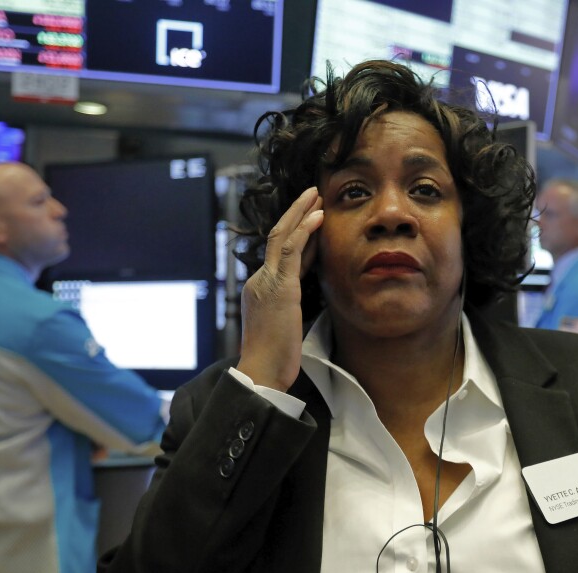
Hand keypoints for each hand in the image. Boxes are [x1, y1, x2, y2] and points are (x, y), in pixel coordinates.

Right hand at [236, 187, 323, 390]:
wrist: (262, 373)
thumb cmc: (275, 359)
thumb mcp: (286, 326)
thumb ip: (292, 307)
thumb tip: (304, 299)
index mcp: (261, 289)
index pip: (282, 254)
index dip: (300, 234)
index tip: (315, 220)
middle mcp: (260, 280)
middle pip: (277, 237)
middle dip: (296, 213)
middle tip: (313, 194)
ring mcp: (267, 281)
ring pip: (282, 236)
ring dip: (301, 213)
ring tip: (317, 195)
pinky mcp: (279, 287)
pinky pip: (291, 250)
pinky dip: (305, 230)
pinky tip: (318, 216)